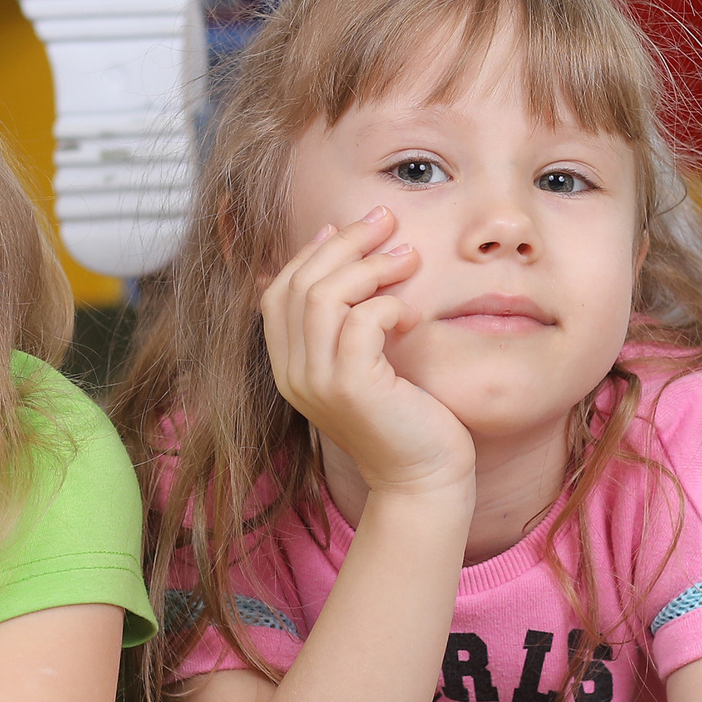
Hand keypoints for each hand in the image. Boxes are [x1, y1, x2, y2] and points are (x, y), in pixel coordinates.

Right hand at [262, 207, 473, 501]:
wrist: (423, 478)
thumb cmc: (404, 415)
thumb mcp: (365, 359)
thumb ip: (345, 315)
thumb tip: (334, 242)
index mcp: (289, 366)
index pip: (278, 290)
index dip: (312, 251)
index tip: (350, 226)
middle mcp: (293, 374)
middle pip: (299, 284)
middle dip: (345, 243)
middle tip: (387, 222)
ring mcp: (317, 382)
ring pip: (323, 297)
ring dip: (369, 267)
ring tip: (409, 258)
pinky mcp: (352, 388)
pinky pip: (360, 323)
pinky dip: (388, 305)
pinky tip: (412, 314)